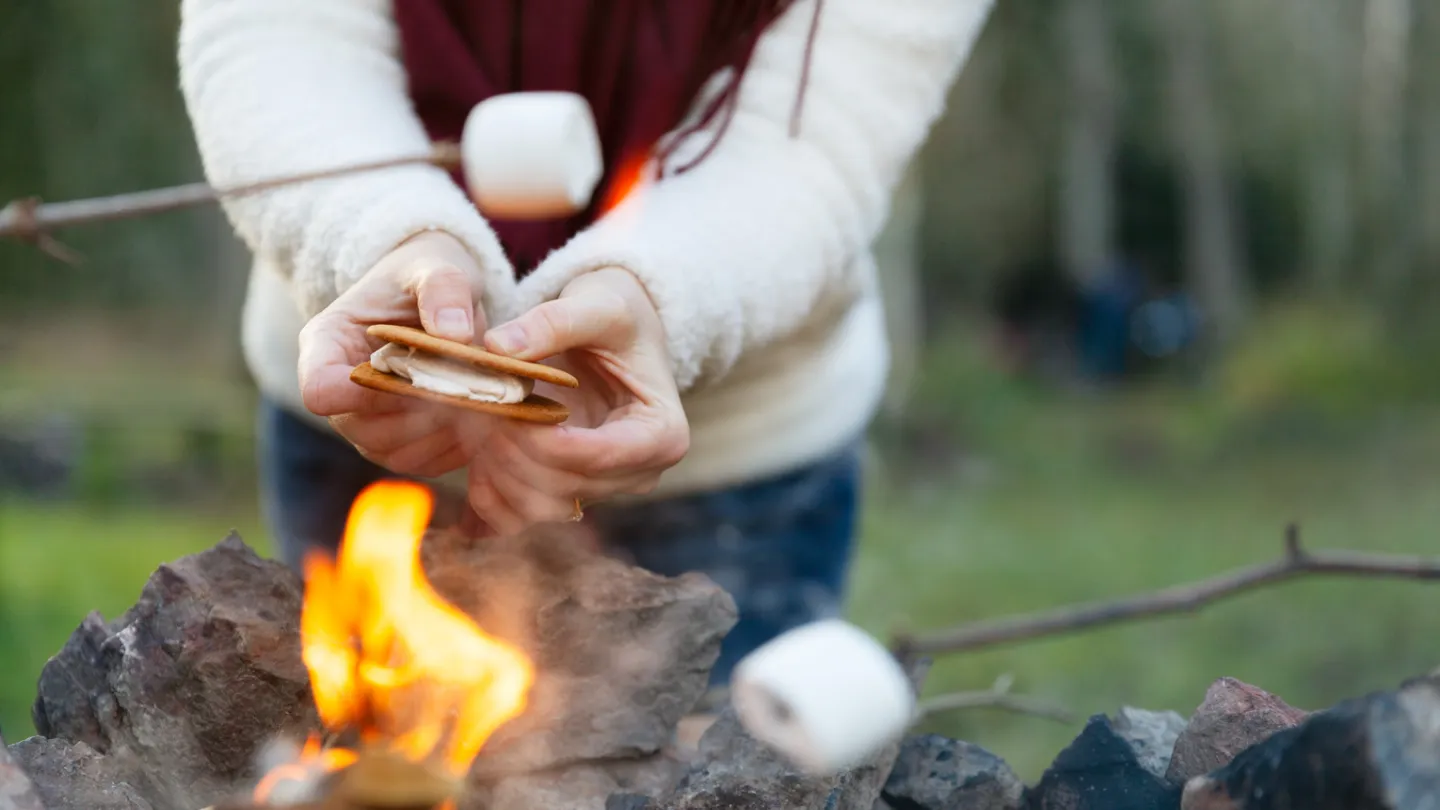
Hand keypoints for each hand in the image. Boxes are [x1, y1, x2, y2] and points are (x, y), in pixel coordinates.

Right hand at [297, 230, 491, 477]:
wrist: (440, 298)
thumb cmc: (427, 275)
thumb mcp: (436, 266)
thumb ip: (443, 289)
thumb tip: (453, 332)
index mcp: (328, 342)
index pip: (319, 389)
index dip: (360, 393)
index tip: (411, 373)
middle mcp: (340, 393)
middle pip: (364, 428)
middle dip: (420, 411)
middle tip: (468, 386)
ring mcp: (367, 424)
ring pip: (397, 451)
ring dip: (444, 432)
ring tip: (483, 399)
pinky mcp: (402, 445)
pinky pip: (426, 462)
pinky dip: (458, 446)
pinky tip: (486, 416)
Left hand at [462, 266, 688, 533]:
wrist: (614, 337)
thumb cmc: (615, 317)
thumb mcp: (595, 305)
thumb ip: (553, 322)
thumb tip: (498, 348)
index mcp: (662, 434)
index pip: (596, 458)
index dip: (541, 440)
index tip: (504, 405)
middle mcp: (640, 473)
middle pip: (565, 488)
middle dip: (513, 452)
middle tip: (481, 408)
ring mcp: (603, 490)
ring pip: (539, 510)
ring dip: (496, 473)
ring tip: (478, 423)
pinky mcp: (569, 498)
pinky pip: (520, 519)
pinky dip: (488, 495)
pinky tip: (474, 455)